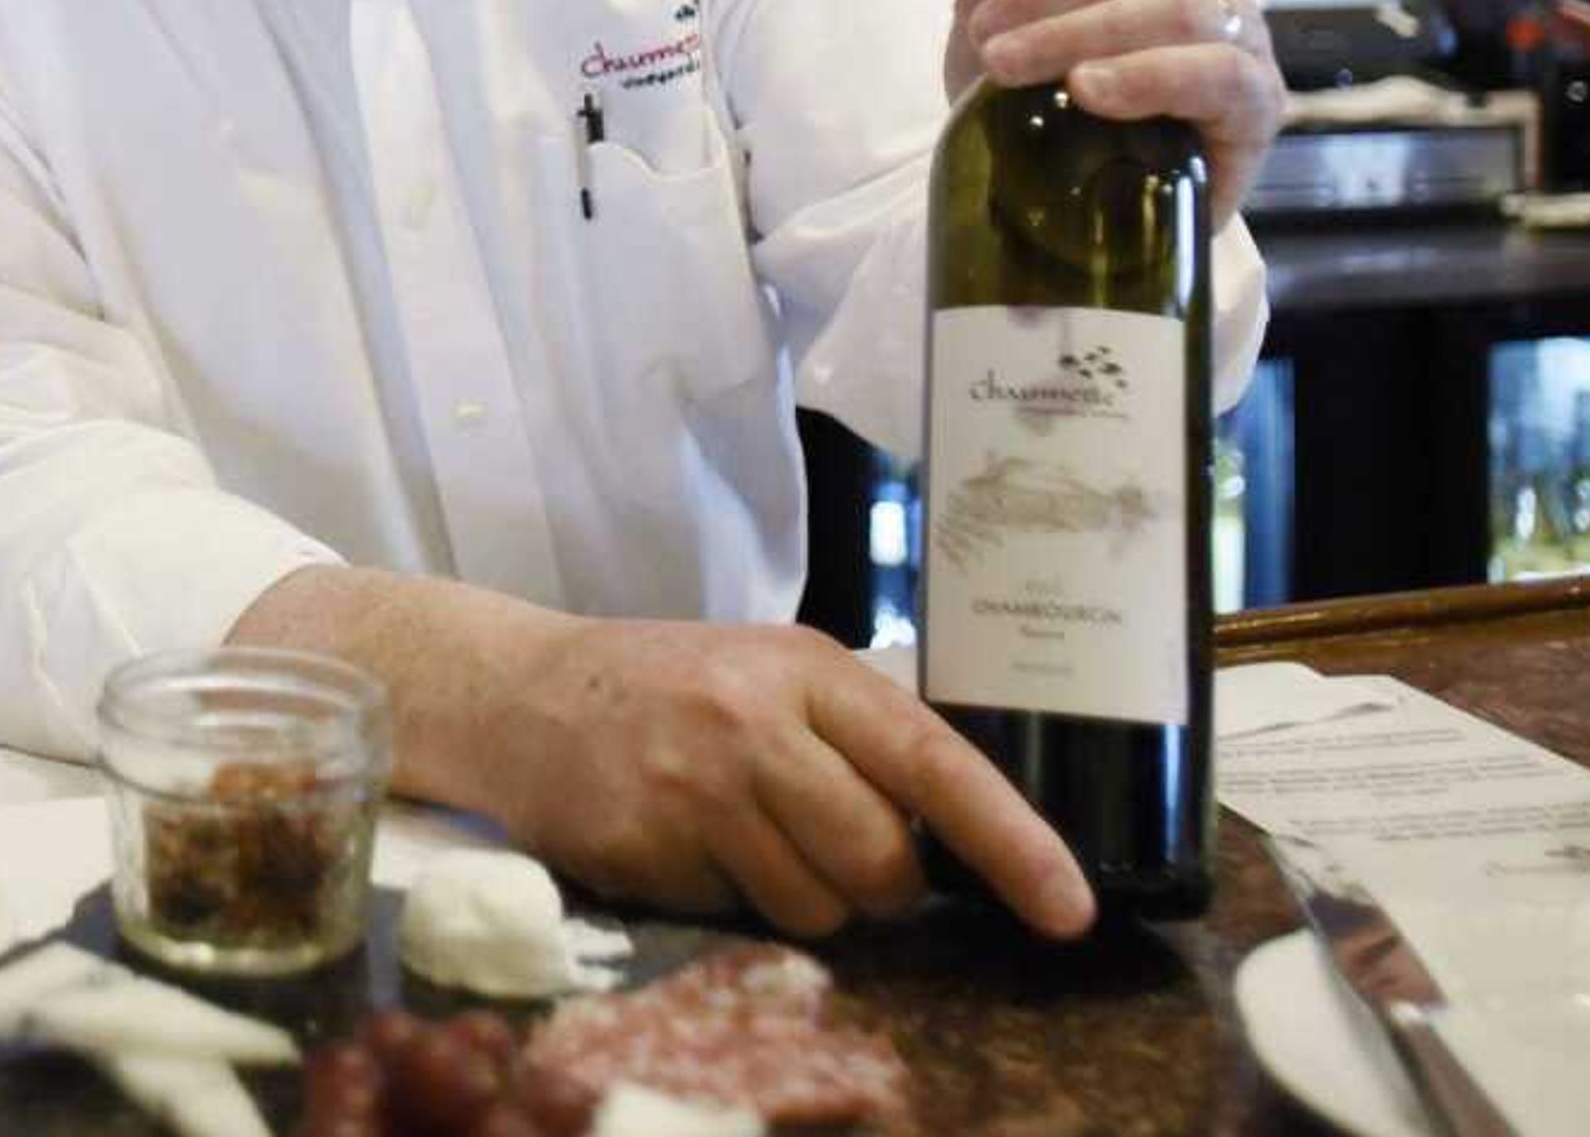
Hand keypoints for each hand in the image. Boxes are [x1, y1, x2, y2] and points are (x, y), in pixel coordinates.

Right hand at [477, 616, 1095, 939]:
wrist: (519, 692)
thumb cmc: (671, 685)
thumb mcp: (771, 674)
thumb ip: (857, 738)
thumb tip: (959, 841)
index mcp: (807, 670)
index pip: (934, 762)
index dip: (1011, 842)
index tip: (1070, 909)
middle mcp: (753, 722)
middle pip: (880, 861)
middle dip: (878, 883)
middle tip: (828, 847)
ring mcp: (692, 788)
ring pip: (815, 909)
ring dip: (800, 898)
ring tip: (742, 836)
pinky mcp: (642, 847)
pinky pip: (734, 919)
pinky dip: (726, 900)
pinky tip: (686, 844)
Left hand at [945, 0, 1285, 207]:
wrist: (1046, 195)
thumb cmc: (1032, 77)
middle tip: (987, 31)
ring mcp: (1245, 38)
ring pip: (1179, 7)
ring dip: (1077, 35)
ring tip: (1008, 70)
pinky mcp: (1255, 110)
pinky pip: (1216, 74)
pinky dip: (1144, 79)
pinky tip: (1088, 93)